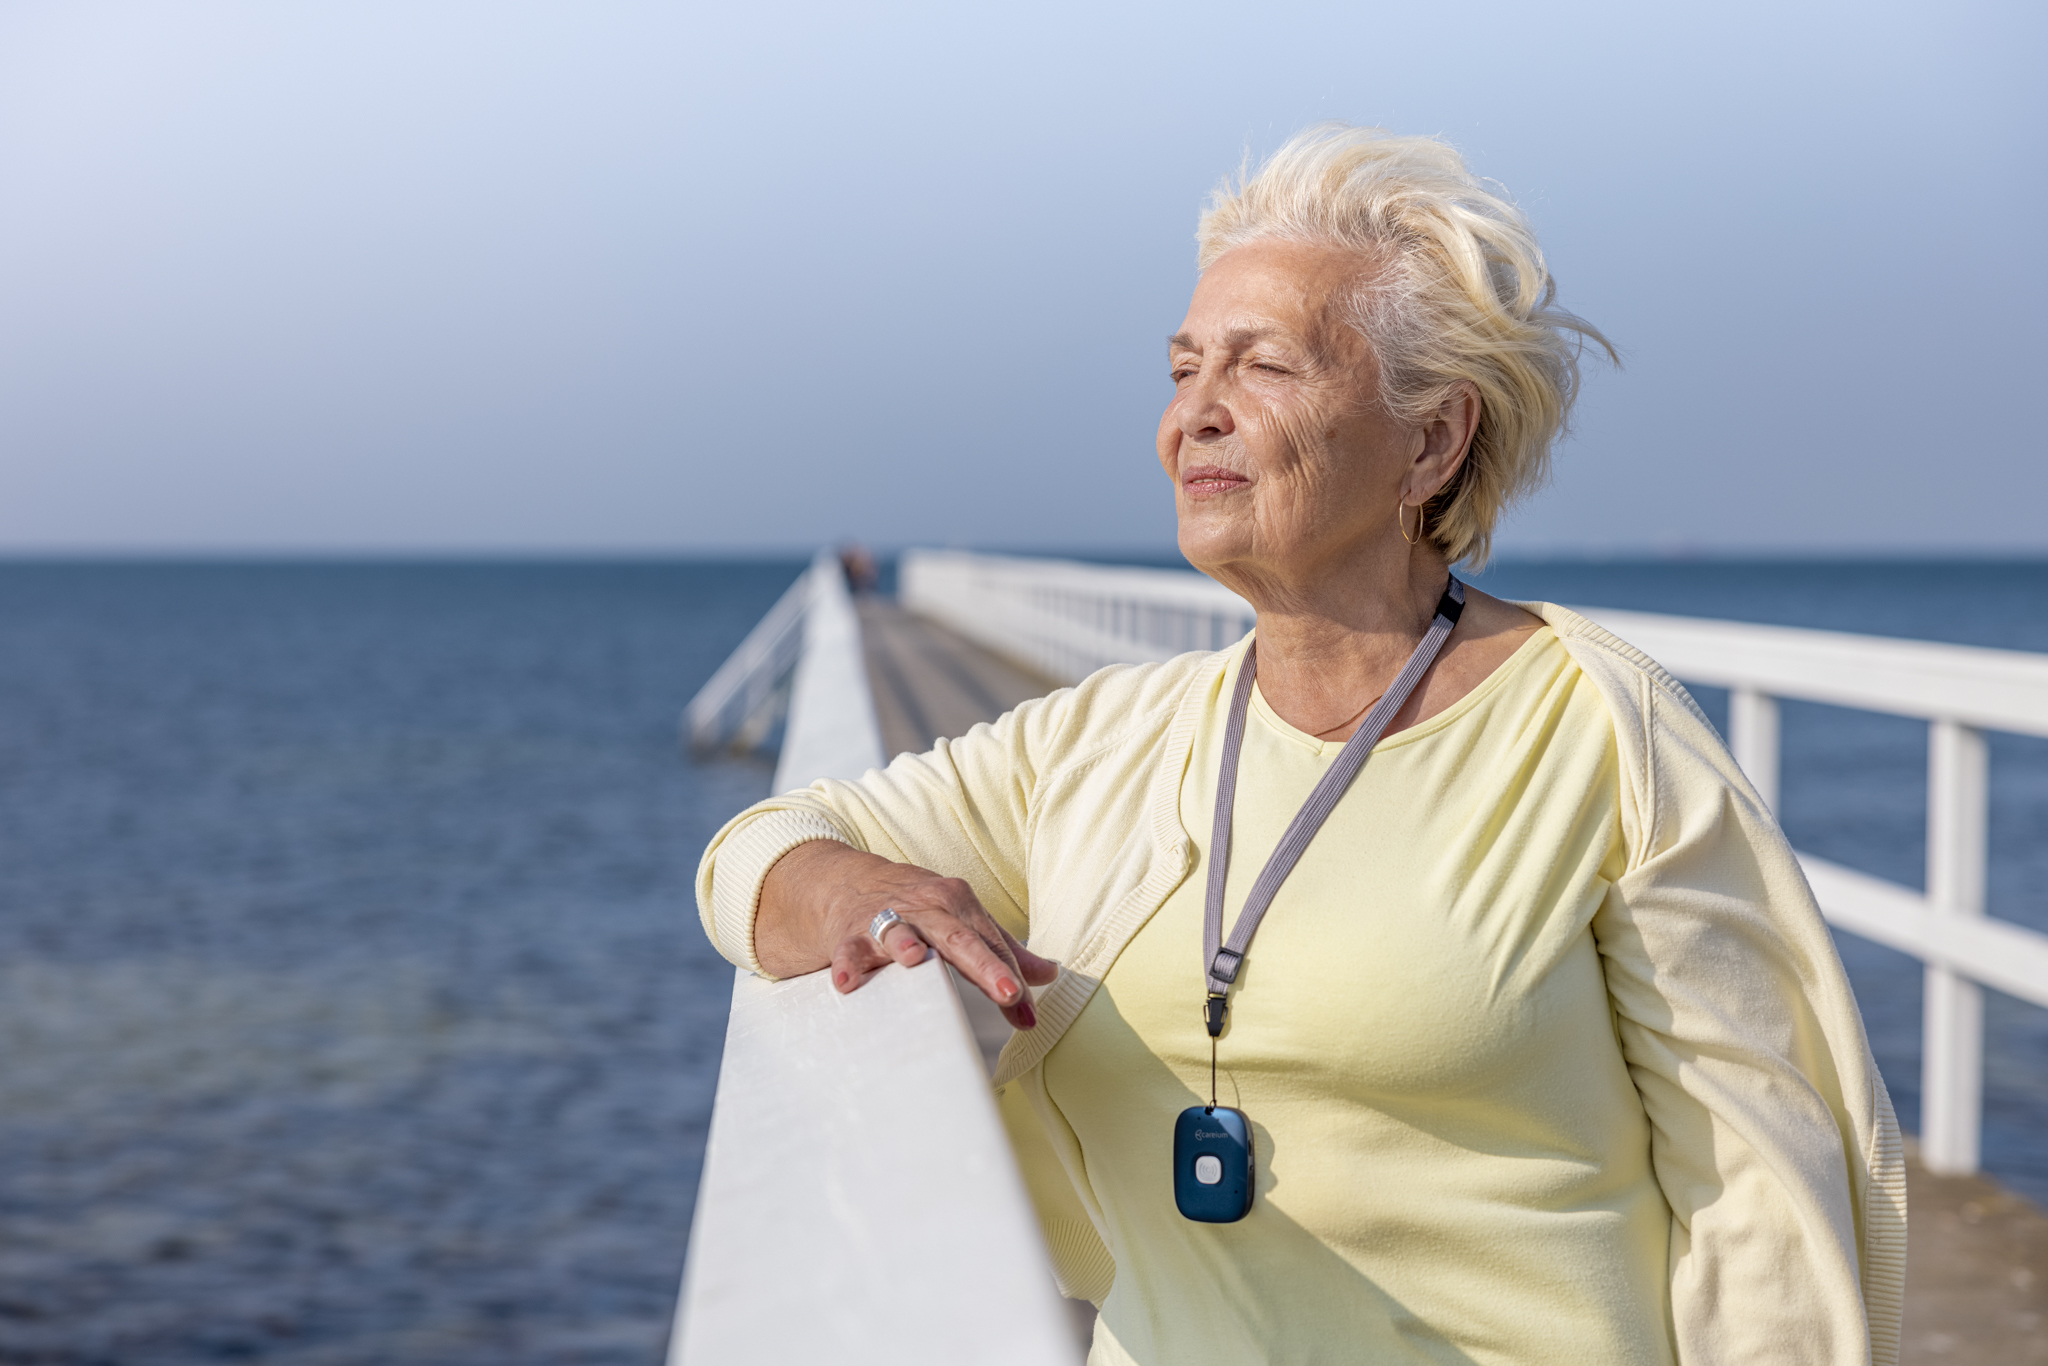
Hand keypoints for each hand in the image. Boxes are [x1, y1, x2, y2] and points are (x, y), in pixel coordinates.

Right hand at [756, 840, 1058, 1028]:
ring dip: (906, 943)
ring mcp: (888, 918)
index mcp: (958, 905)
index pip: (992, 945)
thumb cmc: (916, 909)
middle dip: (984, 964)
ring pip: (899, 931)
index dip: (1013, 978)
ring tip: (915, 959)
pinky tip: (846, 982)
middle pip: (958, 937)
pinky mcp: (851, 933)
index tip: (1029, 1014)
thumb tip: (1049, 975)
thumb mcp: (961, 920)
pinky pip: (850, 950)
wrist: (848, 882)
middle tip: (1009, 992)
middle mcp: (927, 909)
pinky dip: (847, 964)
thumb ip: (1003, 949)